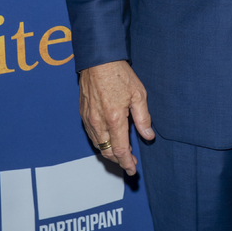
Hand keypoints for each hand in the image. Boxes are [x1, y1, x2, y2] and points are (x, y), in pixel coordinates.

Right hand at [78, 60, 154, 174]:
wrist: (98, 60)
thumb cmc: (119, 74)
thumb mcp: (138, 94)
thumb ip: (143, 118)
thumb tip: (148, 136)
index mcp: (114, 119)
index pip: (120, 151)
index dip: (127, 163)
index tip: (133, 170)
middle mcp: (98, 123)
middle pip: (107, 152)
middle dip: (119, 161)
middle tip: (130, 162)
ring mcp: (88, 119)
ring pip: (98, 145)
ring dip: (109, 152)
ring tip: (121, 153)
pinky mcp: (83, 114)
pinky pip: (91, 135)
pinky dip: (100, 142)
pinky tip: (108, 140)